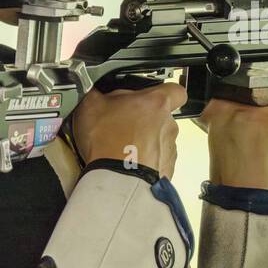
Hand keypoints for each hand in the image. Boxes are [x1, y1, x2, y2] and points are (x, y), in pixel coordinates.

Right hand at [71, 81, 185, 180]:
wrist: (117, 178)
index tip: (151, 97)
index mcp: (156, 103)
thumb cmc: (108, 140)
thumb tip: (94, 89)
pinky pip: (156, 162)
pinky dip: (144, 162)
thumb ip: (98, 93)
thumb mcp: (91, 105)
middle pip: (162, 117)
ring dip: (144, 143)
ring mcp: (169, 149)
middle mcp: (169, 125)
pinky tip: (126, 164)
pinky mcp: (167, 170)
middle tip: (123, 126)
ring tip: (121, 148)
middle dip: (145, 121)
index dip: (165, 93)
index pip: (176, 91)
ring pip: (159, 141)